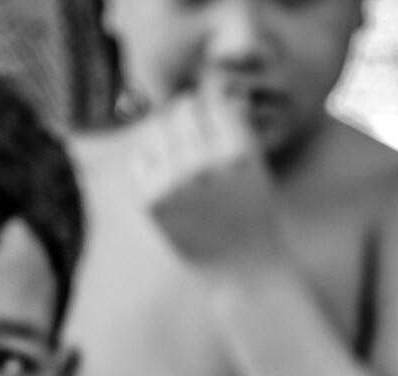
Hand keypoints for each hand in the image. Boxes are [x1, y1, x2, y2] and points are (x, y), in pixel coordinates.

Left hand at [134, 73, 281, 263]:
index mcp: (236, 151)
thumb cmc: (252, 211)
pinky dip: (151, 158)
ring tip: (180, 150)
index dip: (210, 105)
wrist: (240, 265)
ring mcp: (173, 183)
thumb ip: (236, 126)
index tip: (210, 115)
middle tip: (192, 128)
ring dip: (167, 131)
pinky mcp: (150, 201)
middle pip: (182, 109)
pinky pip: (141, 158)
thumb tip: (222, 87)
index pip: (212, 101)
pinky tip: (166, 172)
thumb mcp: (256, 164)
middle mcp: (203, 164)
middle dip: (187, 114)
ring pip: (157, 129)